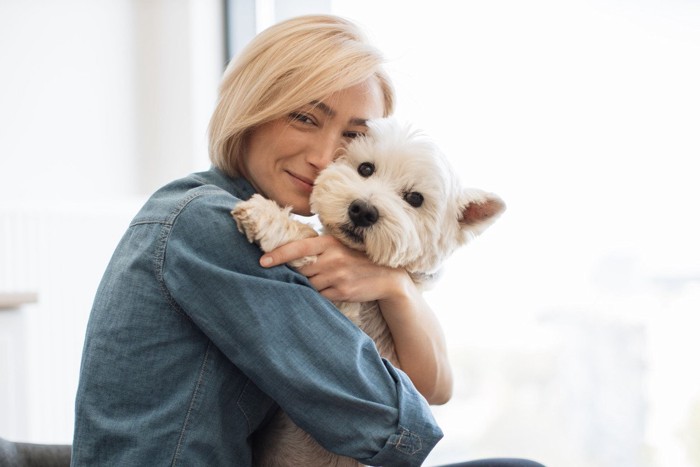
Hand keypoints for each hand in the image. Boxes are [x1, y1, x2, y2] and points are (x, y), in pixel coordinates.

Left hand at [260, 235, 405, 302]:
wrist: (388, 277)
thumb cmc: (359, 258)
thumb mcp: (341, 245)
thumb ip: (320, 247)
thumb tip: (291, 253)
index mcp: (330, 242)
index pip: (298, 248)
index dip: (278, 255)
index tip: (262, 261)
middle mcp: (332, 258)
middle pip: (301, 270)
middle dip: (296, 274)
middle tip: (291, 275)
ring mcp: (337, 276)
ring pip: (309, 284)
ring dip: (307, 286)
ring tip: (319, 282)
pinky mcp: (341, 291)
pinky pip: (320, 295)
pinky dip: (319, 295)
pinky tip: (328, 290)